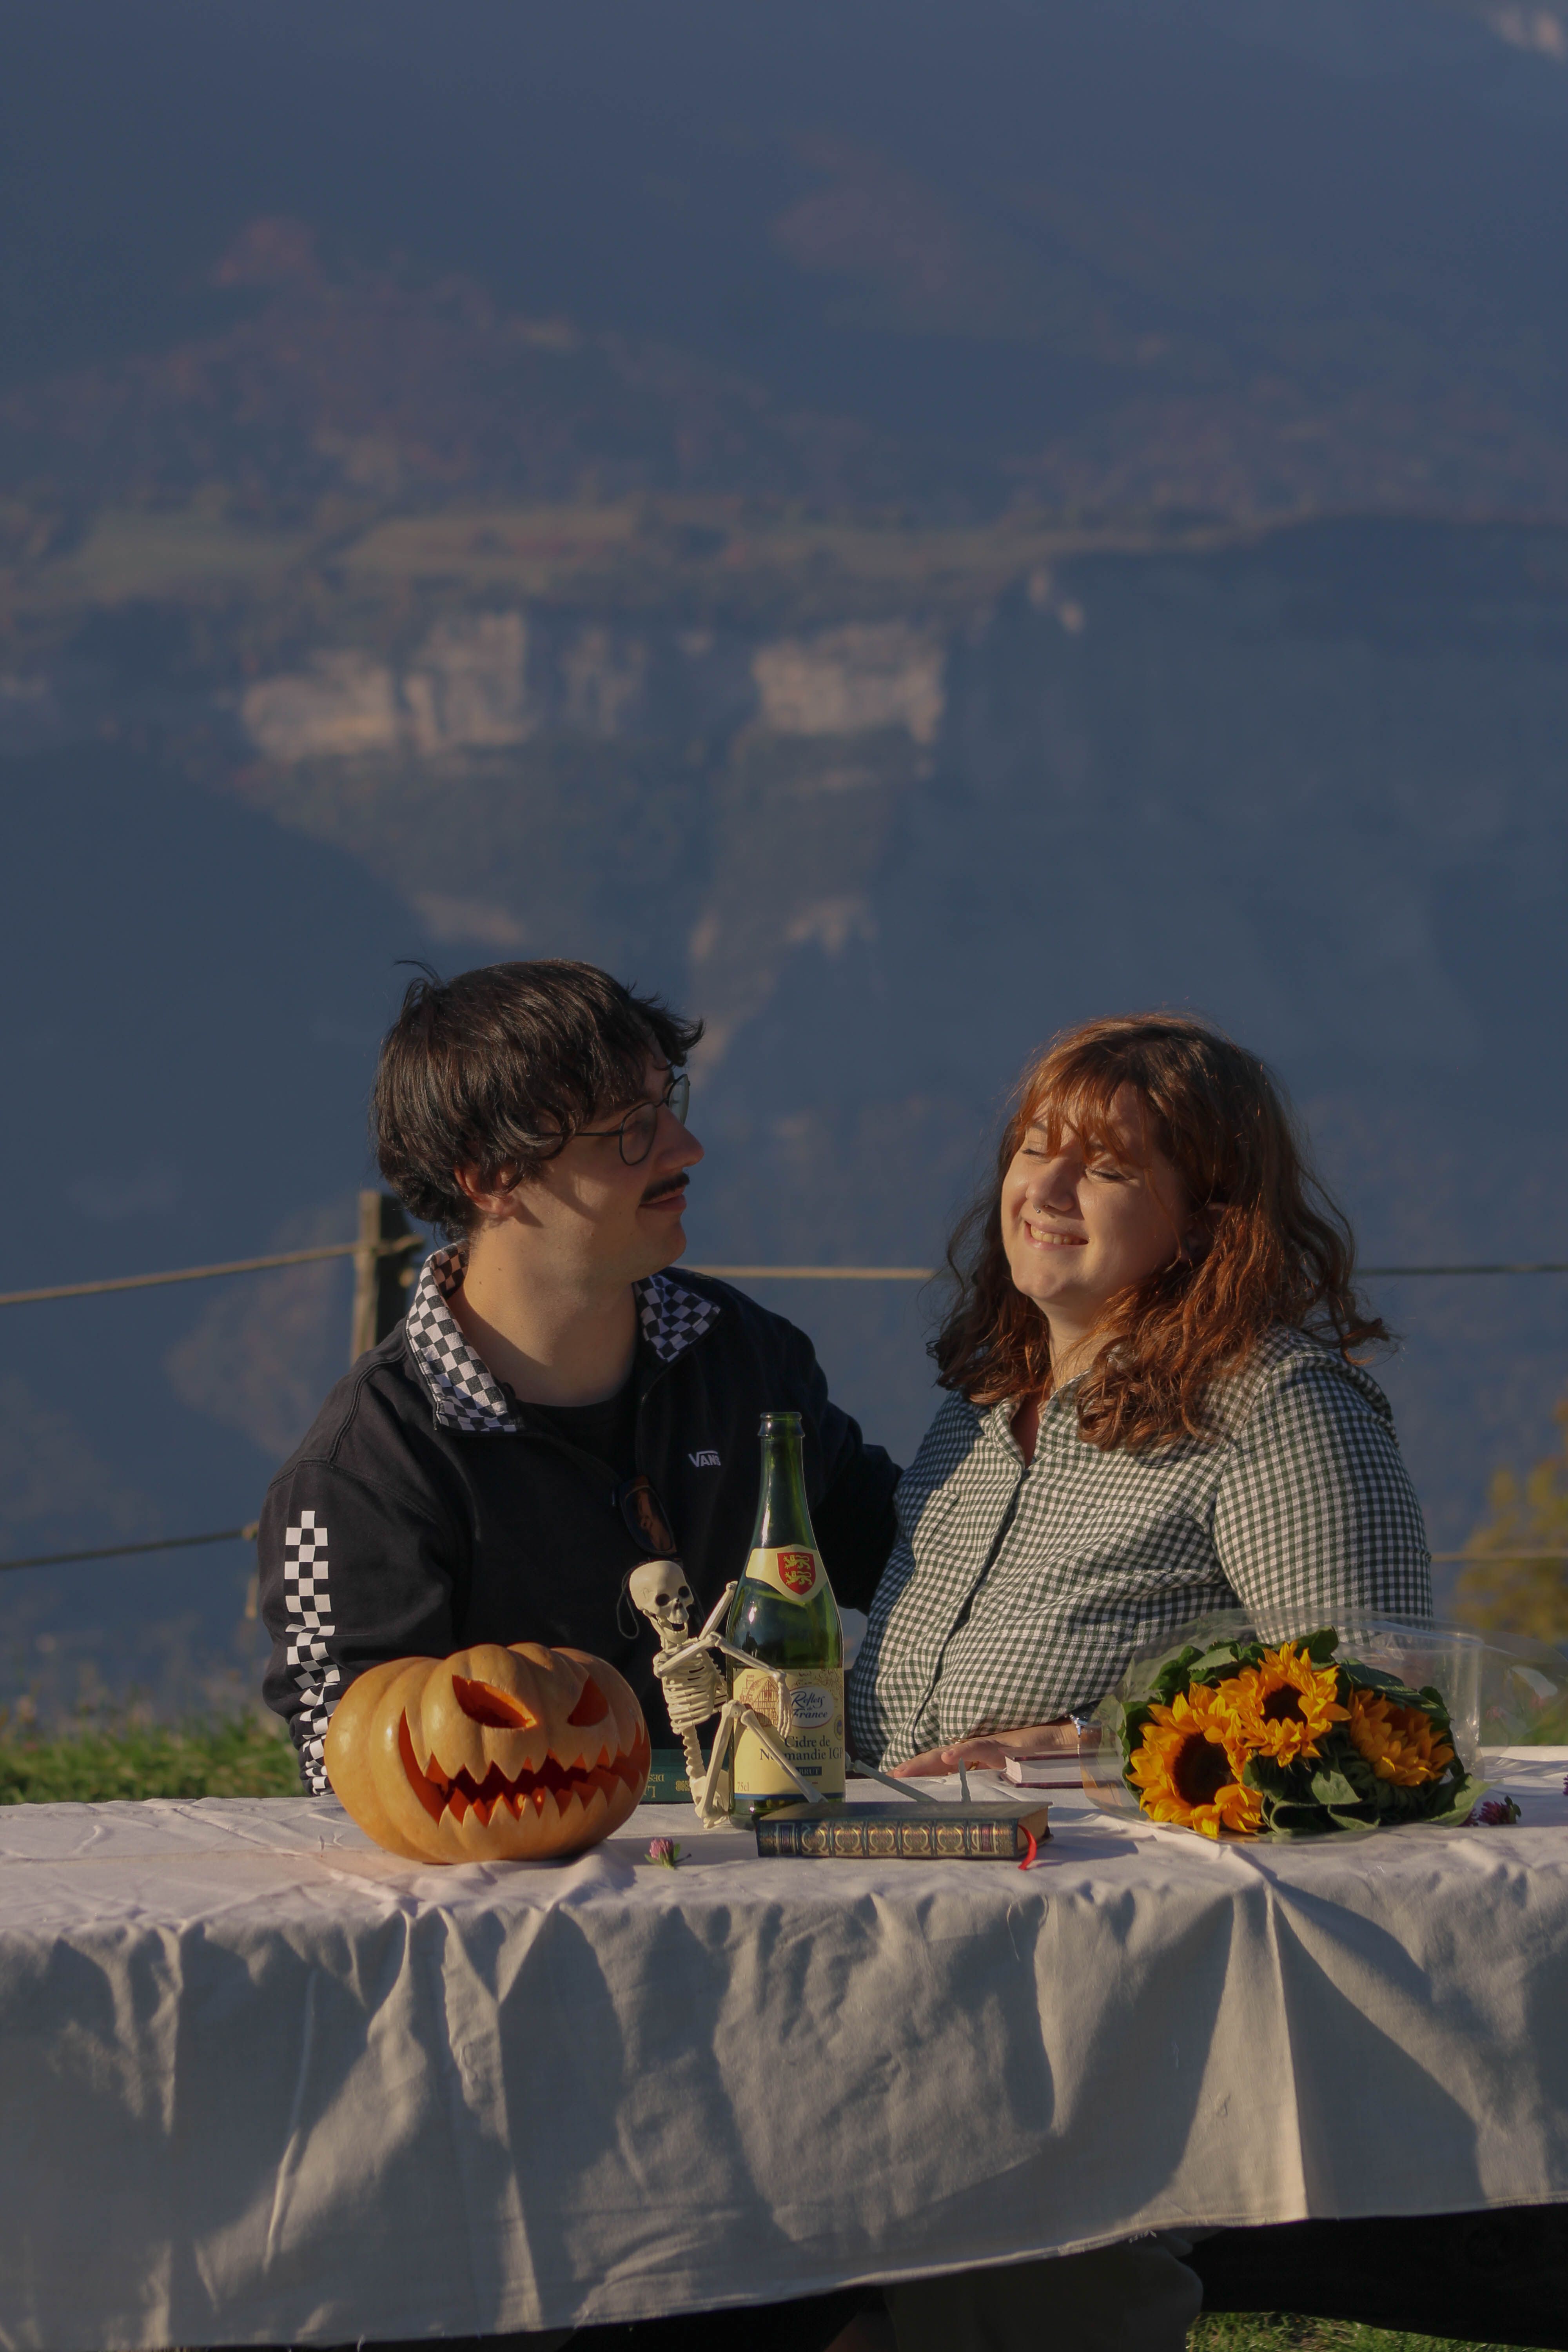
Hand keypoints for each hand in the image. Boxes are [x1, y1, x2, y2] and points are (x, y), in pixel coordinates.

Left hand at [891, 1719, 1077, 1777]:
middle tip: (888, 1777)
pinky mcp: (1007, 1744)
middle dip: (914, 1768)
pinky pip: (980, 1747)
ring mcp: (992, 1746)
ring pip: (952, 1752)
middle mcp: (981, 1751)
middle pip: (940, 1759)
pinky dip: (962, 1753)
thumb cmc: (1043, 1761)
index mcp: (980, 1760)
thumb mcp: (1013, 1780)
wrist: (1071, 1743)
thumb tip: (978, 1808)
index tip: (896, 1779)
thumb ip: (994, 1786)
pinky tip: (946, 1758)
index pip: (944, 1766)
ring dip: (926, 1762)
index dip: (920, 1772)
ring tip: (903, 1771)